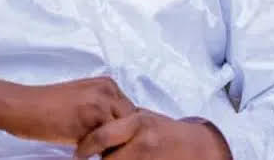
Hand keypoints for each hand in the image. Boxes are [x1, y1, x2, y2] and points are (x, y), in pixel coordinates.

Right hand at [0, 76, 135, 145]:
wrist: (24, 106)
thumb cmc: (48, 107)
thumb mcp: (82, 100)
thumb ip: (103, 109)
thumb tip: (121, 132)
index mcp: (107, 84)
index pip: (132, 113)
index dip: (125, 132)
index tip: (117, 145)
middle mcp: (108, 89)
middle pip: (132, 123)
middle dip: (123, 140)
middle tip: (108, 153)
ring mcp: (101, 102)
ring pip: (122, 135)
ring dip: (112, 148)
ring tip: (95, 154)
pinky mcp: (91, 117)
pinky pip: (106, 143)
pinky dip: (98, 153)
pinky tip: (81, 153)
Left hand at [74, 109, 231, 159]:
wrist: (195, 147)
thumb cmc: (165, 130)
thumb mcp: (145, 118)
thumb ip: (123, 121)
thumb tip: (95, 123)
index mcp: (137, 122)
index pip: (102, 136)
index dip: (85, 147)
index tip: (77, 153)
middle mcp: (142, 141)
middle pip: (106, 159)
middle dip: (97, 159)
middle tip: (87, 158)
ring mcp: (148, 159)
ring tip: (108, 158)